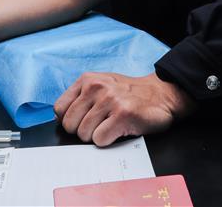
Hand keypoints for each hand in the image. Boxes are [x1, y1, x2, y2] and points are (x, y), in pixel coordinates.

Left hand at [53, 72, 195, 145]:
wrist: (161, 95)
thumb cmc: (129, 95)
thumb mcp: (101, 87)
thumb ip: (81, 98)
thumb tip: (60, 119)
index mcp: (87, 80)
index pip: (59, 109)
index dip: (69, 121)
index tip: (81, 122)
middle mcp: (96, 87)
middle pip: (70, 124)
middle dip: (83, 131)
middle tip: (100, 126)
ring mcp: (109, 100)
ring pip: (84, 134)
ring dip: (97, 137)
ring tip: (111, 126)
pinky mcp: (123, 114)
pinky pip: (100, 139)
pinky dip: (108, 141)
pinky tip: (119, 131)